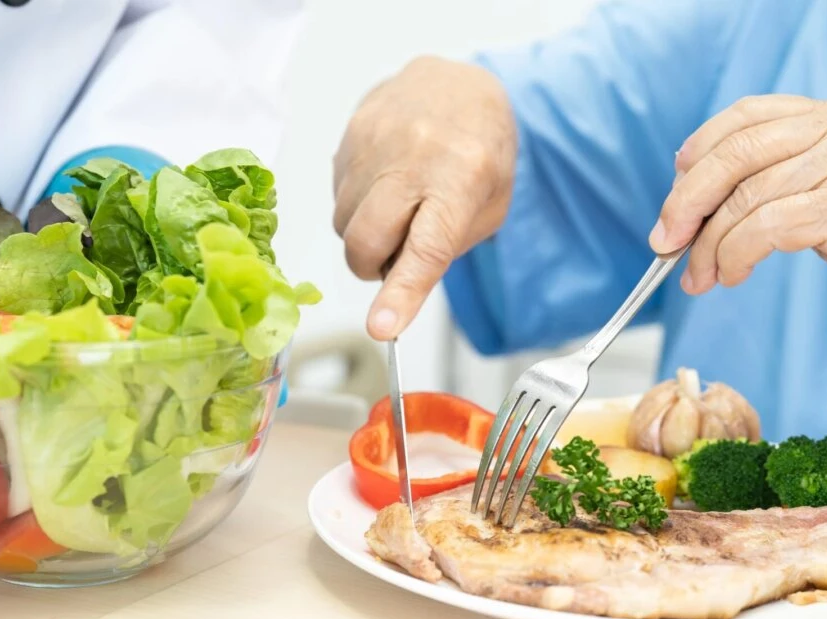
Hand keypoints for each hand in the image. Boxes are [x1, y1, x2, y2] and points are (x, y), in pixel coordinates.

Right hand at [332, 57, 517, 339]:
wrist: (458, 83)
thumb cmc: (480, 151)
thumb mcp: (489, 207)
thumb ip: (446, 249)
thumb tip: (396, 286)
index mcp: (462, 177)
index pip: (426, 246)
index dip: (402, 292)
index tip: (382, 327)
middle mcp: (415, 155)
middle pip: (367, 240)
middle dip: (371, 267)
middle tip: (394, 257)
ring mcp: (375, 140)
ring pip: (344, 223)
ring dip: (365, 234)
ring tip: (396, 209)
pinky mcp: (349, 133)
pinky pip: (336, 195)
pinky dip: (356, 206)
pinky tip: (383, 183)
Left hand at [651, 94, 826, 332]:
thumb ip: (778, 187)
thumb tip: (698, 209)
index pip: (746, 116)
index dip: (699, 151)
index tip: (674, 193)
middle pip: (735, 153)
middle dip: (687, 201)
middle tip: (665, 242)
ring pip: (747, 197)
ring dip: (708, 244)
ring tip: (698, 277)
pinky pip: (768, 227)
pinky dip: (736, 254)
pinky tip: (730, 275)